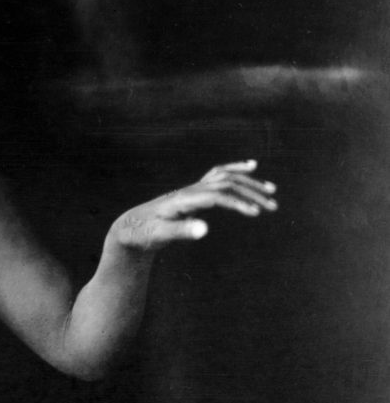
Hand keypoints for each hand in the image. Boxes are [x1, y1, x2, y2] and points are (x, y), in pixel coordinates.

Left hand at [112, 159, 277, 252]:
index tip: (255, 213)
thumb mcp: (159, 236)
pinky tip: (252, 167)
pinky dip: (236, 169)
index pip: (216, 196)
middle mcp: (189, 190)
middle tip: (273, 207)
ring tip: (272, 191)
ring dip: (249, 183)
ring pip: (225, 177)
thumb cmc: (143, 234)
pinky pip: (218, 176)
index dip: (236, 203)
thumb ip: (181, 232)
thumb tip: (205, 230)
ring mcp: (192, 189)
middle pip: (225, 184)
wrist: (130, 227)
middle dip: (250, 193)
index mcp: (182, 199)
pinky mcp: (194, 193)